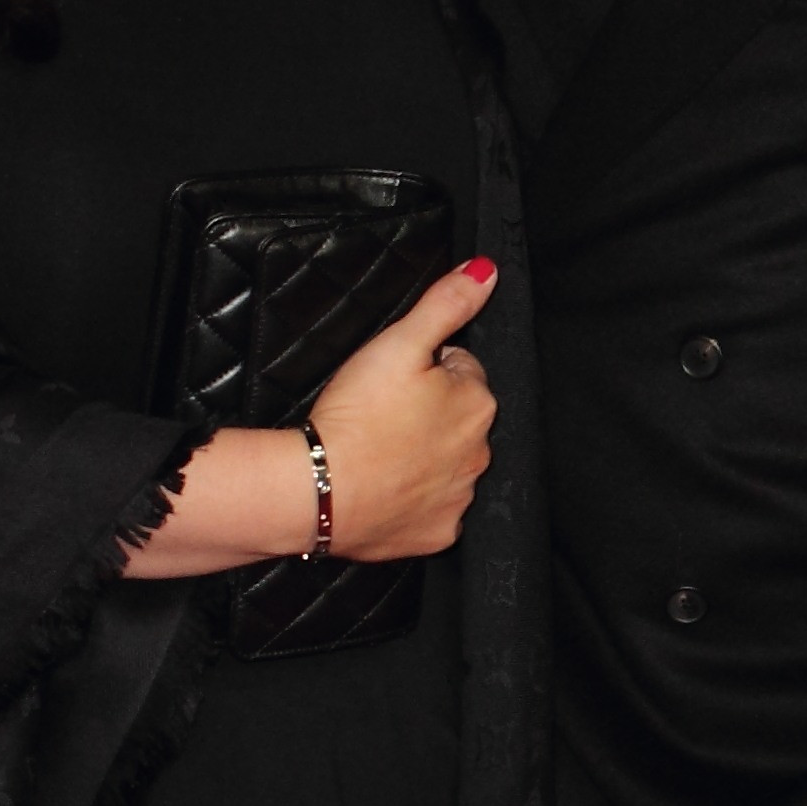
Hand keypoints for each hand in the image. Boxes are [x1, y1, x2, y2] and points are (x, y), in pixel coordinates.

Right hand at [122, 259, 498, 579]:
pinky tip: (382, 485)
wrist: (320, 491)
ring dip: (421, 455)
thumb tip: (486, 272)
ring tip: (377, 449)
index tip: (392, 380)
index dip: (425, 369)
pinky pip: (431, 509)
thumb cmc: (357, 416)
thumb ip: (446, 304)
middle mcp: (480, 453)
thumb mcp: (399, 342)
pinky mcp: (437, 533)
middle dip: (428, 412)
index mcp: (478, 404)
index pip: (461, 370)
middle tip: (380, 414)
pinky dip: (411, 499)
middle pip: (456, 418)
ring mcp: (460, 497)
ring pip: (446, 464)